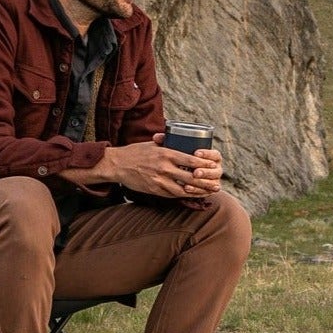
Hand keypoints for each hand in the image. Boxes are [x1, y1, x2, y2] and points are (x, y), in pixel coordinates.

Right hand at [101, 135, 221, 198]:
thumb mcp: (151, 144)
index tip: (214, 166)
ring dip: (197, 192)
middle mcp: (164, 167)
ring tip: (208, 192)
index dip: (205, 165)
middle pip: (191, 177)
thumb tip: (175, 136)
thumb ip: (165, 142)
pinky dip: (183, 195)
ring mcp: (159, 180)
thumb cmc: (134, 152)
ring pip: (184, 189)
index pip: (191, 160)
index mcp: (165, 154)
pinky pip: (172, 194)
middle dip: (206, 182)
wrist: (116, 164)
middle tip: (216, 184)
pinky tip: (190, 195)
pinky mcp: (154, 189)